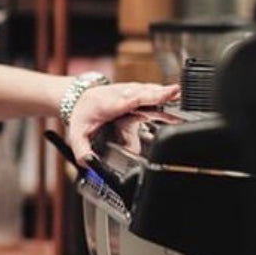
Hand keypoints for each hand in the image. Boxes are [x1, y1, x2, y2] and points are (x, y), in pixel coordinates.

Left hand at [65, 81, 179, 162]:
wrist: (82, 98)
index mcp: (106, 104)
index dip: (139, 98)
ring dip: (163, 93)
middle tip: (175, 93)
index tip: (152, 96)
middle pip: (141, 93)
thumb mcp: (77, 134)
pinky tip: (176, 94)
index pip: (124, 101)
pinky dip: (163, 93)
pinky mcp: (137, 91)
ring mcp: (129, 91)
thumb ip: (82, 150)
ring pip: (148, 90)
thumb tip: (89, 164)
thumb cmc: (83, 114)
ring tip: (179, 95)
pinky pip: (151, 91)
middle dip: (157, 94)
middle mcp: (120, 95)